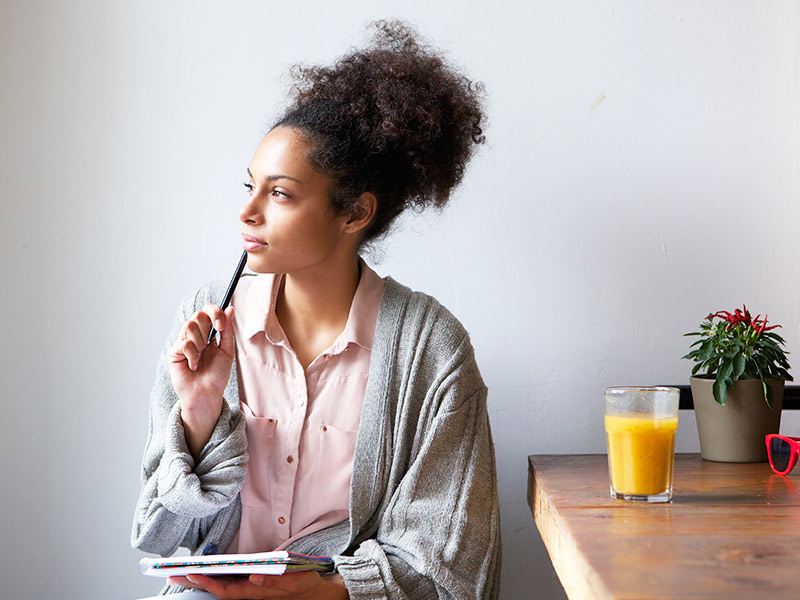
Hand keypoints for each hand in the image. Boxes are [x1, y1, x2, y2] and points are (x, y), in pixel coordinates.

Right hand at [167, 303, 234, 457]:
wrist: (207, 394)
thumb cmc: (217, 375)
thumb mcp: (227, 350)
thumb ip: (227, 330)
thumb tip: (230, 308)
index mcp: (207, 332)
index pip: (207, 311)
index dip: (214, 312)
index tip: (221, 326)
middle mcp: (194, 335)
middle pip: (197, 314)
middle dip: (208, 326)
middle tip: (212, 342)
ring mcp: (182, 343)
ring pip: (189, 325)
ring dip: (200, 342)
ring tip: (202, 357)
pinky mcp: (173, 353)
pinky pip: (184, 343)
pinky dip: (193, 355)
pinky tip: (194, 366)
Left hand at [167, 571, 348, 598]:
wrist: (318, 593)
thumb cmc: (304, 585)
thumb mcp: (293, 582)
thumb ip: (273, 581)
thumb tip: (253, 578)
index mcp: (257, 592)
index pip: (226, 590)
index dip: (208, 583)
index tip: (192, 574)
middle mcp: (250, 592)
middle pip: (218, 589)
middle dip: (196, 582)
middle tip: (173, 574)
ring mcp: (251, 590)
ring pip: (222, 586)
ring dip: (202, 580)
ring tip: (183, 572)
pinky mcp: (254, 585)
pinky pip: (230, 583)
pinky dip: (216, 578)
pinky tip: (207, 572)